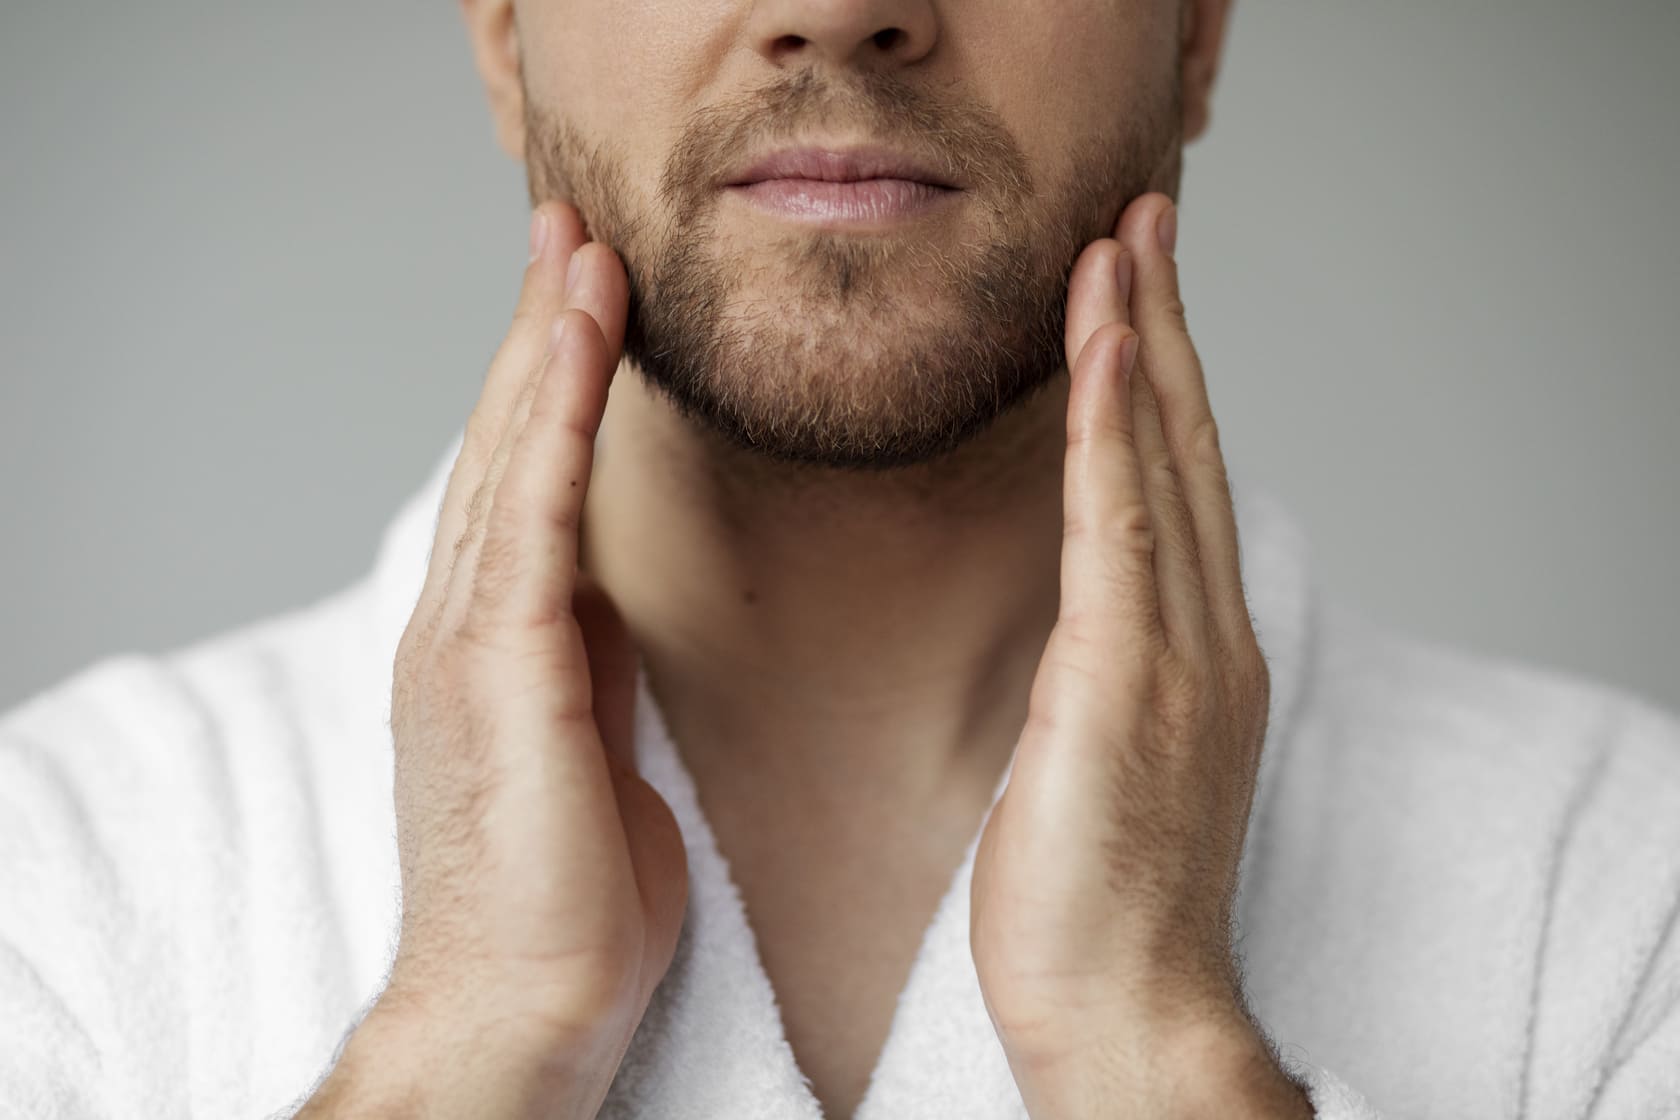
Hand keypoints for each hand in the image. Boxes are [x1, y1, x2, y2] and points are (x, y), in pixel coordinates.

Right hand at [300, 202, 688, 1119]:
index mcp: (491, 641)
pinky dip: (554, 420)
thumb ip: (587, 659)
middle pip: (507, 447)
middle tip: (574, 230)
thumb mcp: (588, 744)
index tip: (586, 297)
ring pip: (512, 459)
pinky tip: (577, 343)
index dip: (549, 382)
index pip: (524, 481)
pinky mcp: (496, 669)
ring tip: (580, 250)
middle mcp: (462, 622)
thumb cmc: (564, 894)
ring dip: (547, 347)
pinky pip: (533, 515)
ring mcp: (467, 640)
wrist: (521, 1007)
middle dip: (542, 332)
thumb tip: (607, 597)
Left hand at [970, 194, 1307, 1116]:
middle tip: (1141, 222)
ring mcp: (1179, 658)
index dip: (1160, 380)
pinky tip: (1100, 354)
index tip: (1134, 294)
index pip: (1178, 486)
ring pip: (1163, 466)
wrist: (1126, 1016)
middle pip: (1184, 450)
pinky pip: (1119, 532)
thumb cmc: (1097, 904)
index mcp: (1196, 655)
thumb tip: (1077, 623)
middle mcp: (1206, 639)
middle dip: (1161, 328)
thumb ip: (1101, 672)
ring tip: (1119, 244)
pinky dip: (1113, 435)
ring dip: (1140, 346)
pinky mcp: (1128, 685)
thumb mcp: (1100, 761)